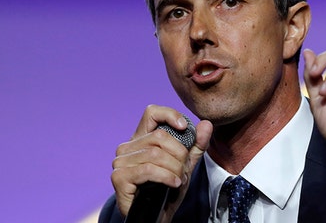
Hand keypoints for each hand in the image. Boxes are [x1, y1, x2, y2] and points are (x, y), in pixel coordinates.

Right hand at [111, 105, 212, 220]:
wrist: (156, 217)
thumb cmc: (168, 190)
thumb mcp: (186, 165)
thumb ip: (196, 145)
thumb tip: (206, 124)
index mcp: (141, 139)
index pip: (152, 113)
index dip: (169, 114)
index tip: (184, 127)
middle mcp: (127, 147)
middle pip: (160, 136)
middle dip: (179, 154)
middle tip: (184, 170)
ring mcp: (120, 162)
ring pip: (156, 154)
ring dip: (175, 168)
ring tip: (179, 180)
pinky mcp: (119, 177)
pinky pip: (148, 170)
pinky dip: (166, 176)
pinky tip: (174, 184)